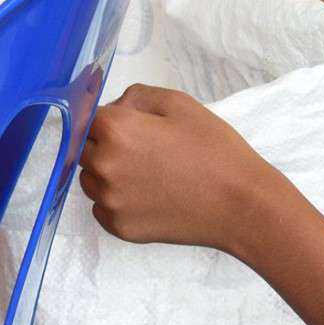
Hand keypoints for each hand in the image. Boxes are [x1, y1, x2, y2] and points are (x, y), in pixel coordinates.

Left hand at [79, 84, 290, 253]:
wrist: (239, 204)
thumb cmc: (215, 150)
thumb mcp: (181, 105)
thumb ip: (138, 96)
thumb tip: (116, 108)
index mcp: (116, 130)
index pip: (88, 118)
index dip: (109, 118)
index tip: (131, 125)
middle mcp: (104, 166)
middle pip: (84, 149)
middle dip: (106, 145)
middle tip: (144, 150)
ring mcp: (109, 200)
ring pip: (90, 180)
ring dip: (108, 173)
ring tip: (148, 174)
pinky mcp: (119, 227)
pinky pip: (103, 208)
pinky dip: (118, 200)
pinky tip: (150, 196)